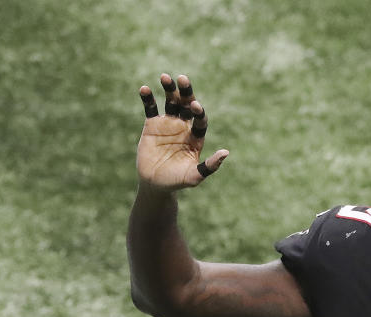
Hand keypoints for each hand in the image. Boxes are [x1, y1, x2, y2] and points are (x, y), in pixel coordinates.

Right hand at [136, 73, 228, 189]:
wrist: (155, 184)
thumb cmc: (178, 181)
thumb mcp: (194, 176)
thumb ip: (209, 166)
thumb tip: (226, 153)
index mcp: (196, 137)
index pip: (200, 120)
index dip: (198, 112)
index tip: (195, 105)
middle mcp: (184, 127)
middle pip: (186, 105)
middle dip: (186, 92)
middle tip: (183, 78)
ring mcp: (168, 124)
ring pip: (170, 102)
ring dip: (169, 89)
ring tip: (165, 77)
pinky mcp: (152, 125)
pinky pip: (150, 108)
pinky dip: (148, 98)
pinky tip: (145, 89)